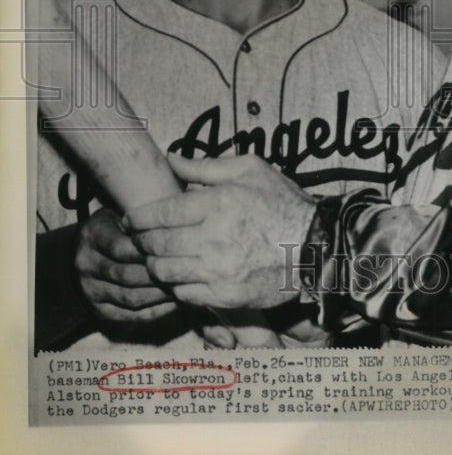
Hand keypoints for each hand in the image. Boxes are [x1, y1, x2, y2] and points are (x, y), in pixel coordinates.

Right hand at [75, 207, 176, 322]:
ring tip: (184, 287)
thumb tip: (173, 230)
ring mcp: (90, 291)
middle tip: (185, 270)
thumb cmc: (112, 230)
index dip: (149, 251)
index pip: (122, 248)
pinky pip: (130, 315)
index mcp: (92, 237)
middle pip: (127, 275)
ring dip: (160, 295)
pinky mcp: (98, 311)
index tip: (174, 250)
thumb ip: (139, 223)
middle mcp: (86, 265)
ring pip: (130, 298)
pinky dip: (154, 311)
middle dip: (158, 274)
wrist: (79, 255)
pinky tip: (173, 303)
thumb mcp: (118, 216)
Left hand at [124, 154, 316, 311]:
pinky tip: (182, 274)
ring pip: (164, 272)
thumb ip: (206, 165)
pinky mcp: (224, 295)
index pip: (159, 214)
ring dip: (155, 264)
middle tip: (140, 238)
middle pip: (156, 244)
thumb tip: (171, 158)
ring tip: (158, 256)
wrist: (316, 248)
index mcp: (218, 203)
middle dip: (142, 241)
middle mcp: (213, 238)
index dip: (138, 218)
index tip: (131, 219)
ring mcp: (217, 271)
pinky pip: (183, 294)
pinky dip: (176, 285)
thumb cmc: (285, 204)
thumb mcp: (251, 170)